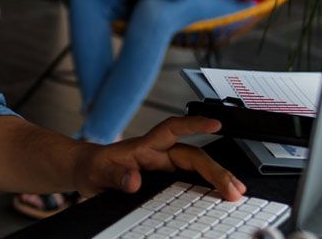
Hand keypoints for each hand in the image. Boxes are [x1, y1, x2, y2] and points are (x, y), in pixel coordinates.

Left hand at [71, 116, 245, 200]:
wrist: (86, 173)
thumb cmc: (93, 167)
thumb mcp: (97, 172)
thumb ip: (114, 176)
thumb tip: (133, 180)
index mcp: (144, 146)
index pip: (172, 129)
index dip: (193, 125)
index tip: (214, 124)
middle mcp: (158, 154)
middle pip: (194, 156)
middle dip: (216, 170)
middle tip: (233, 188)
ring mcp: (164, 167)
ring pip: (196, 169)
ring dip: (217, 179)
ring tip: (235, 192)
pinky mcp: (165, 180)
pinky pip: (190, 181)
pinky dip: (206, 188)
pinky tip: (219, 196)